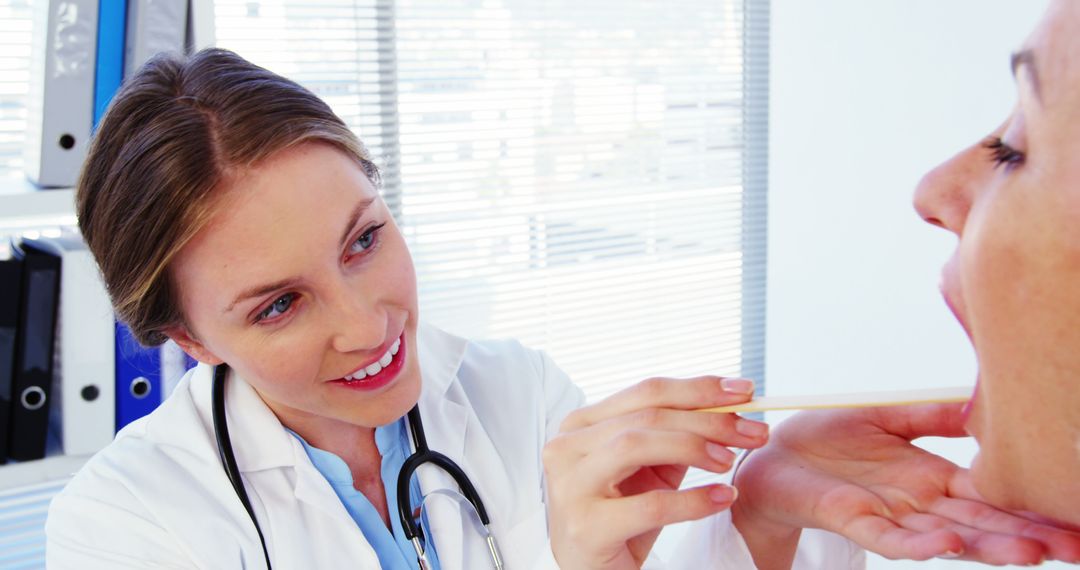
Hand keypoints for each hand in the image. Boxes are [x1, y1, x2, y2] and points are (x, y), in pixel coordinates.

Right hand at [542, 376, 770, 569]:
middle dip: (708, 420)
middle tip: (754, 432)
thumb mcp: (649, 470)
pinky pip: (649, 506)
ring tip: (730, 461)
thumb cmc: (621, 517)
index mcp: (581, 425)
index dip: (699, 388)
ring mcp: (571, 486)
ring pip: (636, 445)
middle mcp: (567, 447)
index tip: (745, 391)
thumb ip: (676, 437)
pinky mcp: (586, 527)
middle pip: (646, 417)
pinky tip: (722, 498)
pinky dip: (692, 501)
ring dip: (693, 447)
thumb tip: (732, 410)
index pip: (647, 392)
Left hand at [731, 403, 1079, 568]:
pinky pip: (891, 538)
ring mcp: (891, 516)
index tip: (1076, 512)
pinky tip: (951, 544)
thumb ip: (933, 415)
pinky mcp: (855, 520)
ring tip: (1033, 553)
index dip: (1033, 504)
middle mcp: (920, 503)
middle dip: (1033, 536)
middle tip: (1079, 548)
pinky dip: (921, 544)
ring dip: (990, 546)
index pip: (994, 494)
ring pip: (949, 537)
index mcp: (933, 478)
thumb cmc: (827, 438)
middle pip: (985, 524)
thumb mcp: (888, 416)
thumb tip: (980, 404)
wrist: (773, 454)